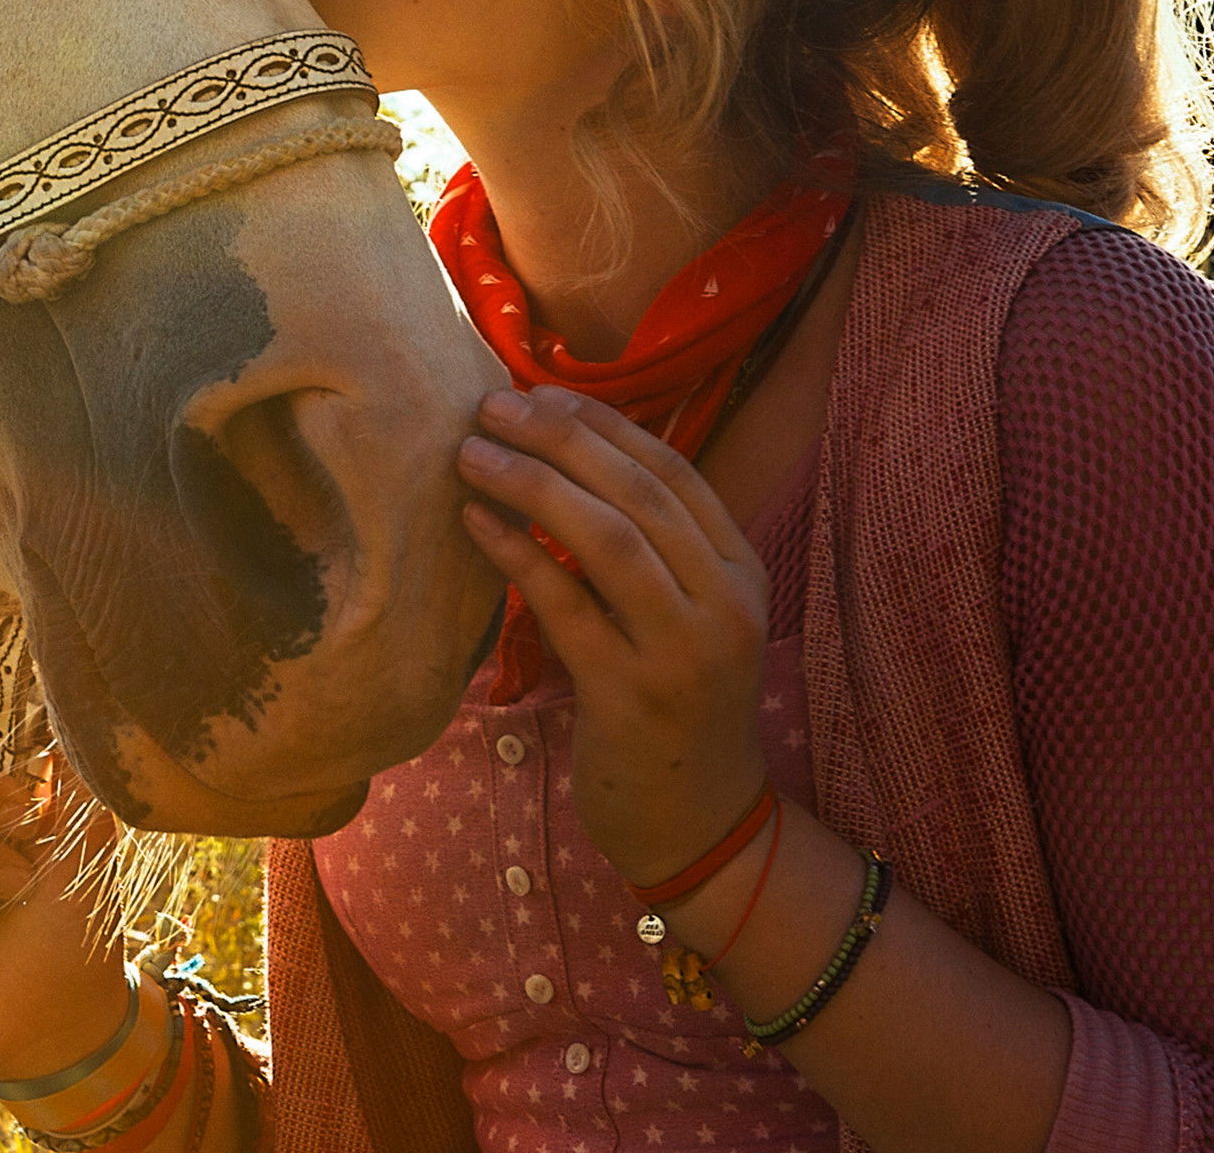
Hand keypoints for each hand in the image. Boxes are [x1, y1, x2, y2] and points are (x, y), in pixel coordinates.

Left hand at [457, 385, 771, 886]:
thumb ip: (648, 550)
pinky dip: (518, 555)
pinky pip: (567, 607)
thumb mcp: (685, 618)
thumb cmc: (675, 707)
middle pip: (638, 493)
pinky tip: (474, 522)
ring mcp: (685, 652)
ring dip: (532, 485)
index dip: (603, 425)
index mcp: (742, 571)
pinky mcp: (633, 697)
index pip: (674, 472)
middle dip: (558, 439)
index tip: (539, 391)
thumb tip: (561, 458)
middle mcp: (725, 603)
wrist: (698, 822)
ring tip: (471, 454)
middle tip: (489, 407)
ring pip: (608, 539)